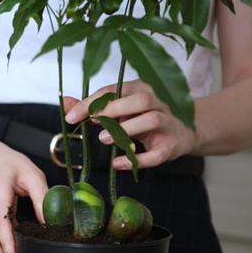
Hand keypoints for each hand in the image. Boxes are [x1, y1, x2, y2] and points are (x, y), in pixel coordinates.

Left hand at [64, 80, 198, 169]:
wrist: (185, 132)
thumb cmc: (146, 117)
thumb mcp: (120, 109)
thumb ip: (93, 107)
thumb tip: (66, 103)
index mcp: (141, 89)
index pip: (115, 90)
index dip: (92, 102)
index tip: (71, 116)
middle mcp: (158, 103)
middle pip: (140, 99)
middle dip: (113, 109)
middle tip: (91, 121)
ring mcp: (167, 124)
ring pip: (152, 120)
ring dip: (126, 129)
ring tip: (103, 139)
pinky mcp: (171, 146)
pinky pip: (156, 153)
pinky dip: (136, 159)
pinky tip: (118, 163)